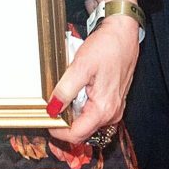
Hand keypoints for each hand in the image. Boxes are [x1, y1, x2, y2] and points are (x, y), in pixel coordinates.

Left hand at [46, 3, 140, 144]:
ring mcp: (113, 109)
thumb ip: (65, 90)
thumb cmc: (106, 47)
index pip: (76, 135)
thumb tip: (52, 109)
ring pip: (86, 122)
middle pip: (81, 131)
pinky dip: (80, 106)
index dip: (57, 131)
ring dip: (72, 114)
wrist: (123, 34)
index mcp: (104, 109)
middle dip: (64, 122)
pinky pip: (92, 112)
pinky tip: (74, 91)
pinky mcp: (112, 102)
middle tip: (50, 106)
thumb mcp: (80, 66)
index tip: (45, 119)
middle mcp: (111, 114)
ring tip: (62, 95)